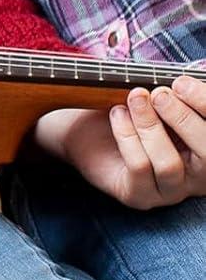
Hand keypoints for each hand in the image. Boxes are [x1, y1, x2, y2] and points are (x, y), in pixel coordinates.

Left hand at [36, 74, 205, 208]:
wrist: (84, 130)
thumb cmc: (129, 111)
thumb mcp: (155, 100)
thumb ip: (174, 97)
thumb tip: (182, 84)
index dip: (203, 105)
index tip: (180, 83)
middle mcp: (196, 175)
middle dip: (182, 118)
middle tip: (158, 93)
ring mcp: (169, 190)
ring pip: (169, 164)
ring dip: (150, 126)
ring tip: (134, 99)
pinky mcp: (139, 196)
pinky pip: (139, 167)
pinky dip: (127, 135)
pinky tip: (117, 113)